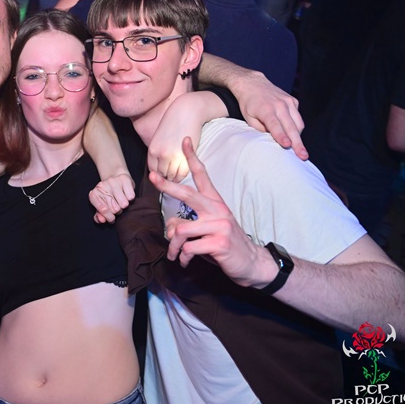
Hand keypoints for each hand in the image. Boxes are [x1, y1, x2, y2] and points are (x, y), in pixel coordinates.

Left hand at [89, 173, 135, 222]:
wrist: (116, 179)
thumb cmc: (108, 197)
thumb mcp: (101, 207)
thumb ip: (99, 216)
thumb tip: (102, 220)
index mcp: (94, 194)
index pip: (103, 210)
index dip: (109, 217)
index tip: (112, 218)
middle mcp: (102, 186)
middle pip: (115, 209)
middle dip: (117, 212)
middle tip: (117, 207)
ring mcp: (113, 181)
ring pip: (124, 204)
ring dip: (124, 206)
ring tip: (121, 201)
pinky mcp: (124, 179)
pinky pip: (131, 197)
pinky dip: (130, 199)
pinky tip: (126, 195)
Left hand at [147, 93, 209, 181]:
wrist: (187, 111)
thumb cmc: (173, 122)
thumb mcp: (159, 137)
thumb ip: (158, 151)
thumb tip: (160, 165)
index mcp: (152, 150)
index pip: (152, 169)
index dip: (158, 174)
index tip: (163, 174)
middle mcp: (161, 154)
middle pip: (162, 174)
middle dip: (166, 176)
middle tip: (171, 177)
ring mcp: (173, 156)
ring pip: (172, 175)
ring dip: (174, 177)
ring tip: (177, 177)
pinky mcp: (185, 156)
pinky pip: (182, 173)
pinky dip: (182, 175)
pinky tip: (183, 173)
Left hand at [149, 138, 276, 287]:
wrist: (252, 263)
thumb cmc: (225, 244)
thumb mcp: (207, 230)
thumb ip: (189, 223)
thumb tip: (170, 227)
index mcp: (215, 203)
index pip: (203, 176)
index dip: (193, 157)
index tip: (185, 141)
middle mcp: (217, 209)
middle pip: (187, 194)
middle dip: (167, 185)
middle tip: (153, 177)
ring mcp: (220, 225)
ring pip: (181, 229)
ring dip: (173, 245)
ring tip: (174, 254)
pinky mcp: (219, 242)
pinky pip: (188, 247)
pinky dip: (183, 257)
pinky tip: (186, 261)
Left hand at [229, 73, 306, 158]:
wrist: (253, 84)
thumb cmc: (248, 104)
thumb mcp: (248, 117)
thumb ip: (259, 129)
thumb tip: (271, 139)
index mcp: (266, 109)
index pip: (274, 125)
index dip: (281, 136)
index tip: (287, 145)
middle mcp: (279, 105)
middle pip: (291, 127)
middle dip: (297, 143)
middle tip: (303, 156)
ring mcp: (288, 102)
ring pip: (298, 123)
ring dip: (299, 137)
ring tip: (300, 151)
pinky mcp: (293, 101)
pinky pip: (298, 117)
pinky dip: (296, 127)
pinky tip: (292, 134)